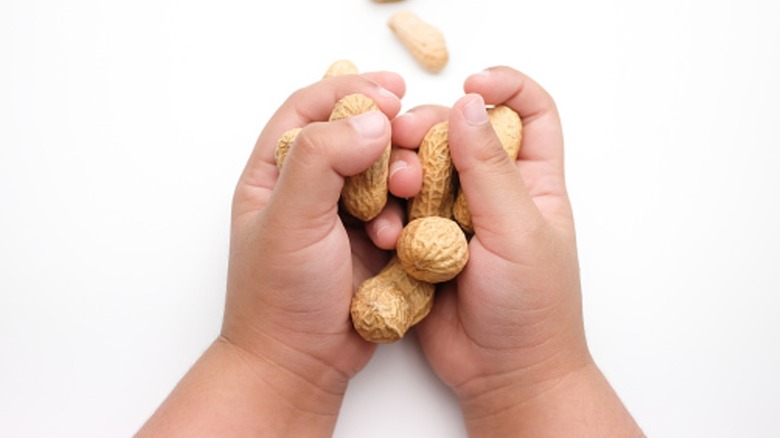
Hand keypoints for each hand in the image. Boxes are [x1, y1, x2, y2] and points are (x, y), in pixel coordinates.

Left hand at [139, 71, 413, 435]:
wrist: (299, 364)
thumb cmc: (279, 296)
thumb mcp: (290, 220)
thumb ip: (322, 161)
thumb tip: (371, 121)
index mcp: (273, 171)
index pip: (309, 108)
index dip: (349, 91)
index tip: (390, 92)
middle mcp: (307, 186)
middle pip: (351, 134)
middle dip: (384, 133)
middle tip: (410, 137)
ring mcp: (340, 214)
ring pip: (380, 172)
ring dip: (400, 174)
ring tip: (407, 189)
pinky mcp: (370, 240)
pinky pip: (397, 209)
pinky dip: (405, 212)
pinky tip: (399, 233)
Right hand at [409, 67, 641, 435]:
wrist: (504, 376)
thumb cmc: (533, 309)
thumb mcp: (518, 231)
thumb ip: (490, 169)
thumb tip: (469, 104)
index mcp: (530, 181)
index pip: (529, 112)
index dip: (504, 86)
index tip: (471, 82)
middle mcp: (491, 193)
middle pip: (460, 133)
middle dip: (431, 127)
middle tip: (408, 137)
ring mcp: (454, 218)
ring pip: (422, 170)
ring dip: (403, 172)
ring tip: (396, 194)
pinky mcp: (423, 244)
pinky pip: (399, 211)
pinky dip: (388, 212)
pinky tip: (384, 227)